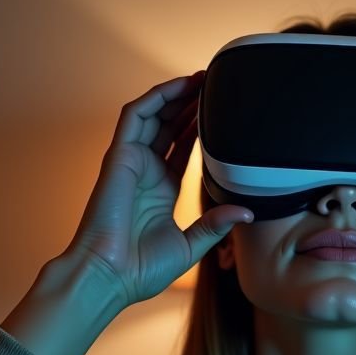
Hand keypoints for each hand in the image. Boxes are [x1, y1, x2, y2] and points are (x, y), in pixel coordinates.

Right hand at [58, 70, 255, 305]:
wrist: (109, 277)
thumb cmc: (141, 270)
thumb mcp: (189, 246)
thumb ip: (214, 226)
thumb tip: (246, 213)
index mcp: (161, 190)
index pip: (183, 149)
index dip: (200, 128)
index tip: (223, 112)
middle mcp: (146, 172)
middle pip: (169, 126)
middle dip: (191, 104)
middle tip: (216, 84)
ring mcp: (131, 162)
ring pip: (153, 115)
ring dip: (175, 94)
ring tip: (202, 78)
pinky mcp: (118, 157)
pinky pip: (134, 117)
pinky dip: (154, 98)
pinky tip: (177, 86)